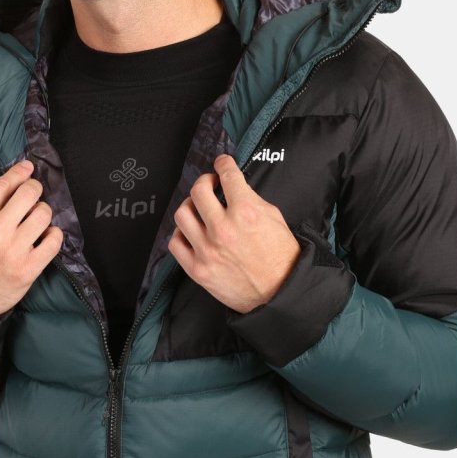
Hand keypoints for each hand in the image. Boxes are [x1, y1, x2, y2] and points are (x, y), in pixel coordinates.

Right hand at [0, 159, 62, 323]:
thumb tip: (14, 183)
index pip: (6, 183)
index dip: (21, 171)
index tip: (28, 168)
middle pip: (29, 193)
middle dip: (34, 189)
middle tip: (34, 194)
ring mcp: (13, 251)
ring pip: (44, 214)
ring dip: (43, 213)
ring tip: (37, 219)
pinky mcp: (28, 269)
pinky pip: (54, 241)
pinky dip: (54, 235)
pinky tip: (46, 236)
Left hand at [168, 154, 300, 313]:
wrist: (280, 295)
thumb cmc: (281, 257)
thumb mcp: (274, 218)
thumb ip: (251, 199)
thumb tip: (233, 187)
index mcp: (246, 212)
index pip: (227, 175)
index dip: (223, 163)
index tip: (221, 163)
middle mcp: (223, 229)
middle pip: (198, 190)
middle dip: (204, 181)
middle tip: (210, 184)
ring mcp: (207, 250)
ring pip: (182, 214)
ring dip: (190, 206)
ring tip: (199, 208)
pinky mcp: (198, 269)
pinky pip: (175, 243)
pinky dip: (181, 234)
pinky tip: (191, 232)